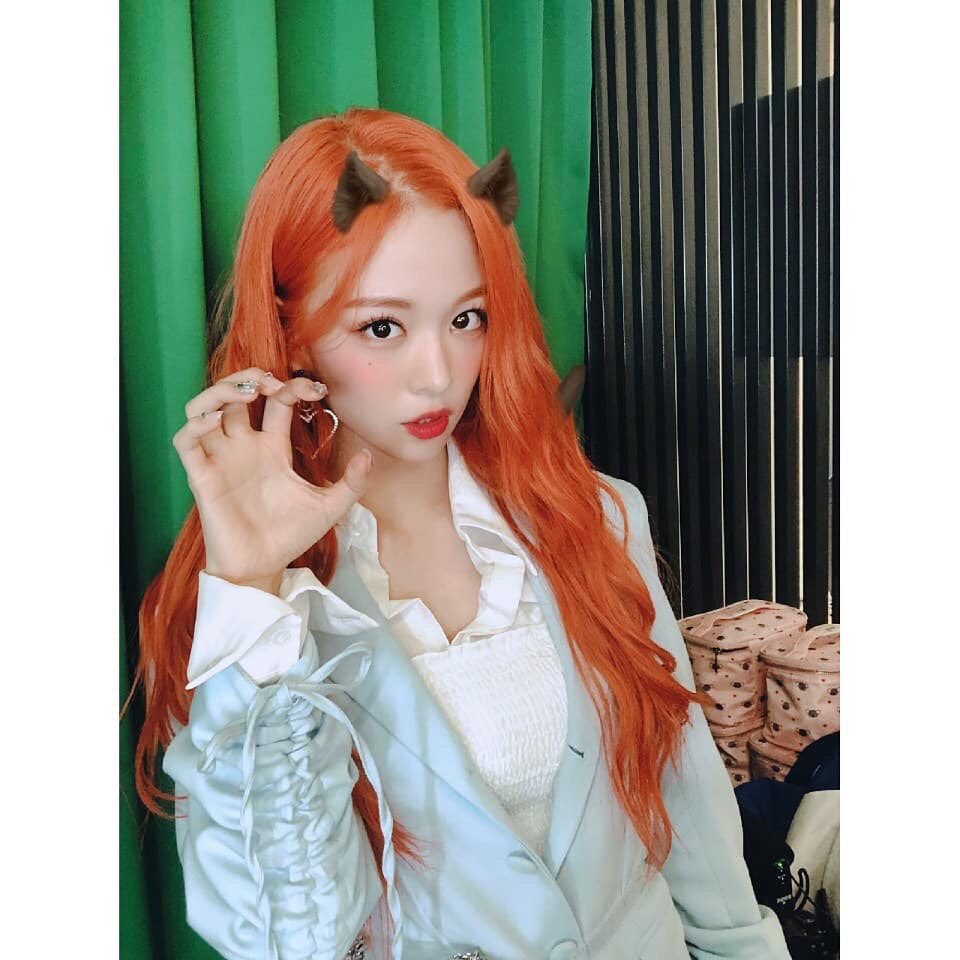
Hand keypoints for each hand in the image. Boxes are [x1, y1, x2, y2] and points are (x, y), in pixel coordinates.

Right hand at [172, 368, 371, 592]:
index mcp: (273, 448)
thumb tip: (368, 456)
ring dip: (219, 391)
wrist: (263, 567)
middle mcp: (244, 447)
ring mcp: (222, 458)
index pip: (277, 402)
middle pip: (235, 394)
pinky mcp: (202, 475)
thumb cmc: (290, 536)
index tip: (316, 390)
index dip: (293, 387)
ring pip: (204, 408)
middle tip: (270, 381)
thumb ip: (352, 483)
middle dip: (249, 377)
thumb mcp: (330, 507)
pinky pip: (186, 440)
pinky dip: (196, 423)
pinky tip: (216, 421)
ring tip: (244, 392)